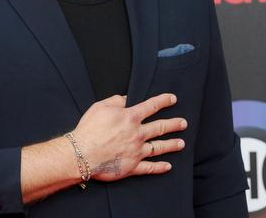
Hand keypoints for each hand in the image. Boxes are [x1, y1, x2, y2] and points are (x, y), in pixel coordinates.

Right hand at [71, 93, 186, 181]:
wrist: (81, 154)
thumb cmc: (89, 130)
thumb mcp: (100, 107)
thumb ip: (115, 101)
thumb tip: (126, 99)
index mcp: (130, 118)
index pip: (151, 106)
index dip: (163, 101)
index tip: (173, 99)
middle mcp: (137, 134)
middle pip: (160, 127)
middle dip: (174, 124)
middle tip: (183, 123)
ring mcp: (136, 151)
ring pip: (159, 147)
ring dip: (172, 145)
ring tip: (181, 143)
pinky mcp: (131, 166)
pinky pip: (149, 167)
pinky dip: (159, 167)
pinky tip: (168, 166)